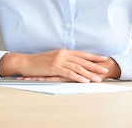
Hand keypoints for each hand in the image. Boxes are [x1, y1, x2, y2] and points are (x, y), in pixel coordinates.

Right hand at [0, 49, 119, 82]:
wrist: (26, 62)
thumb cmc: (38, 62)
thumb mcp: (52, 57)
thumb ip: (63, 58)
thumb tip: (72, 62)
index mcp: (63, 51)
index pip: (82, 54)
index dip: (93, 56)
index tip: (103, 58)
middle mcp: (63, 54)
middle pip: (82, 60)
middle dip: (95, 65)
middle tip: (105, 69)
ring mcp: (59, 60)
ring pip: (78, 67)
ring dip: (89, 73)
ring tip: (98, 78)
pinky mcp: (55, 68)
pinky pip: (69, 73)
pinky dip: (78, 77)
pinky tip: (85, 81)